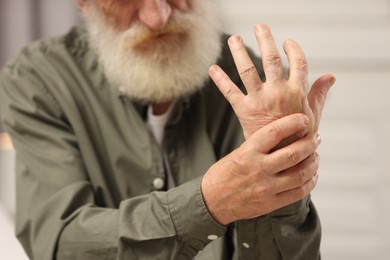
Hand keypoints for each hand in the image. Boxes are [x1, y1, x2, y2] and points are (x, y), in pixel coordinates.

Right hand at [201, 114, 320, 224]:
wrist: (212, 201)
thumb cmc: (224, 174)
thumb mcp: (238, 153)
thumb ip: (260, 146)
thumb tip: (284, 135)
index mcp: (248, 152)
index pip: (275, 132)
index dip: (293, 123)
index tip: (304, 120)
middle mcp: (258, 168)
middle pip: (293, 153)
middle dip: (310, 144)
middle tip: (316, 138)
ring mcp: (266, 187)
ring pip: (300, 173)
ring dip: (313, 163)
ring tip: (315, 156)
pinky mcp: (270, 203)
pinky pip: (298, 192)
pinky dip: (309, 182)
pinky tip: (312, 176)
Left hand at [209, 24, 334, 139]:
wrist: (280, 157)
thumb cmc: (298, 136)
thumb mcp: (313, 114)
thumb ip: (319, 93)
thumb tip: (331, 76)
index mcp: (296, 92)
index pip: (299, 63)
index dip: (294, 50)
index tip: (287, 42)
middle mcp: (277, 92)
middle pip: (271, 60)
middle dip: (265, 41)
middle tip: (259, 26)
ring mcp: (259, 100)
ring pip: (248, 70)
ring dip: (239, 52)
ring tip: (233, 39)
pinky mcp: (244, 109)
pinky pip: (229, 91)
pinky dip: (220, 79)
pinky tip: (212, 68)